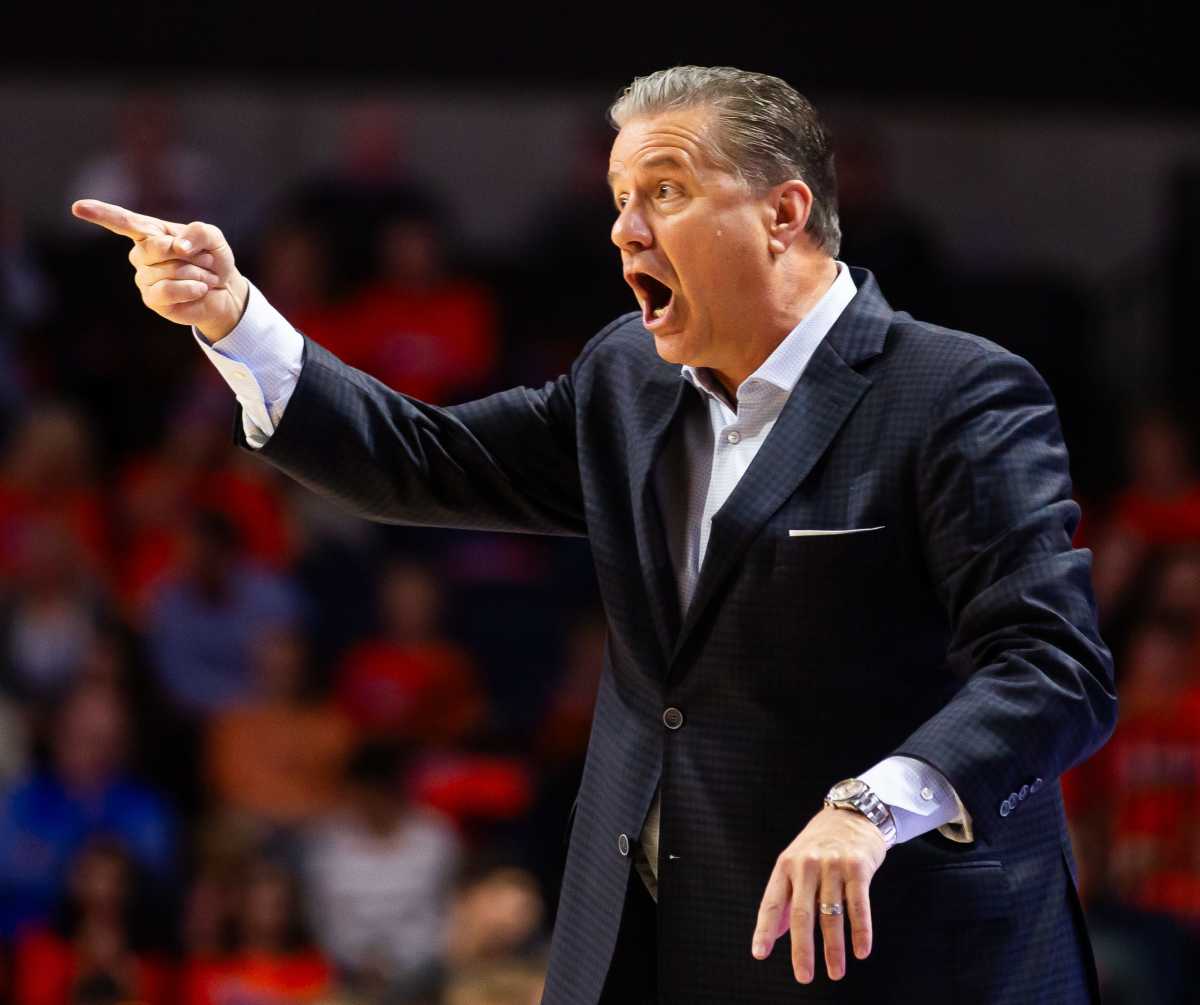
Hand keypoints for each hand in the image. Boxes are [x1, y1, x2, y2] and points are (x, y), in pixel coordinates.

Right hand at [70, 199, 249, 341]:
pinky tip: (200, 289)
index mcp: (149, 232)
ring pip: (167, 270)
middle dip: (189, 254)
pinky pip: (168, 289)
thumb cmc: (212, 259)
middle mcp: (140, 254)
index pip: (122, 221)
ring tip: (204, 276)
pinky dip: (191, 288)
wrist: (225, 291)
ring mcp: (143, 278)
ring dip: (196, 272)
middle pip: (156, 247)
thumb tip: (178, 246)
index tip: (79, 207)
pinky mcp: (152, 299)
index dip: (101, 213)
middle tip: (205, 260)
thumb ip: (198, 232)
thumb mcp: (212, 238)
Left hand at [751, 805, 887, 982]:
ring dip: (833, 948)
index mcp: (786, 864)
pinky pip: (859, 905)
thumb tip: (776, 933)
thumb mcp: (796, 862)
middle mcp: (807, 865)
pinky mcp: (858, 867)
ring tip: (835, 972)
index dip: (765, 929)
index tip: (759, 953)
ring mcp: (833, 865)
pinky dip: (861, 931)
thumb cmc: (821, 844)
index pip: (772, 902)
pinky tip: (860, 951)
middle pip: (802, 914)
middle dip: (802, 949)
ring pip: (832, 914)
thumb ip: (787, 896)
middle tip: (803, 976)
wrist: (853, 814)